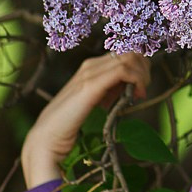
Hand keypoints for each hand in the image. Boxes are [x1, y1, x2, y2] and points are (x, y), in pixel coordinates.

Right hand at [21, 52, 149, 189]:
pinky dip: (137, 79)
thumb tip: (133, 86)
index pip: (124, 53)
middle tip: (144, 90)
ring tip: (141, 93)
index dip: (140, 66)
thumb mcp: (97, 102)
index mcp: (90, 68)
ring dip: (143, 74)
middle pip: (130, 52)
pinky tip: (137, 94)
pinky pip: (123, 70)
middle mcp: (90, 65)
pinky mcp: (91, 84)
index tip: (142, 87)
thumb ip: (111, 91)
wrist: (47, 139)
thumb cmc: (70, 124)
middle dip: (144, 68)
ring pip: (129, 57)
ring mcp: (89, 73)